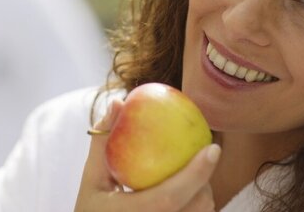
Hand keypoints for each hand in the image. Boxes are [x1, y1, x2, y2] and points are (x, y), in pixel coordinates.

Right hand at [75, 99, 221, 211]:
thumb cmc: (92, 207)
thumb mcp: (90, 177)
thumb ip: (103, 141)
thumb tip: (120, 102)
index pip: (168, 197)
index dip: (195, 174)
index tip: (213, 149)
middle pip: (193, 209)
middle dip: (205, 182)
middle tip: (207, 157)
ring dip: (204, 195)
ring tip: (196, 175)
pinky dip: (198, 206)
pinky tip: (194, 191)